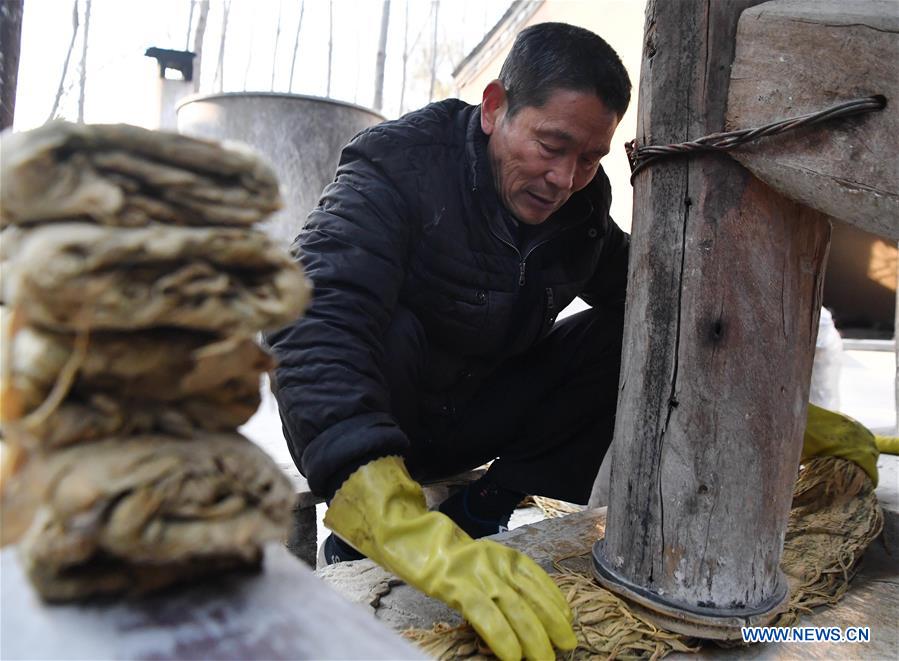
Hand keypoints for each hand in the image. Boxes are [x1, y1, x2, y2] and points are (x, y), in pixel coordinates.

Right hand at [324, 456, 576, 659]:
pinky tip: (513, 656)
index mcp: (500, 554)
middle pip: (532, 597)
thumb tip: (518, 607)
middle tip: (568, 645)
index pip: (537, 578)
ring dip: (534, 639)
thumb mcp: (475, 559)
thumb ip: (496, 577)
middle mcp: (494, 562)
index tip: (568, 620)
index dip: (556, 601)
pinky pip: (487, 617)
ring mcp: (476, 574)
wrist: (405, 533)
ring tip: (545, 659)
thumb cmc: (439, 551)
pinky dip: (503, 638)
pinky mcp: (456, 587)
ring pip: (516, 609)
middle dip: (553, 624)